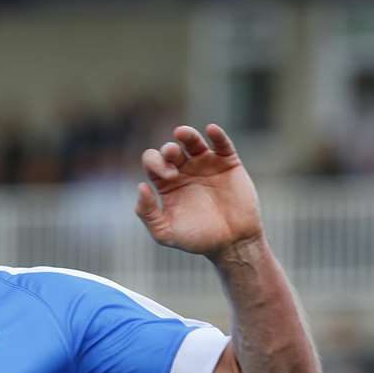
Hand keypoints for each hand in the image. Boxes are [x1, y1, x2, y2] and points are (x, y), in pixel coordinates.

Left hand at [136, 125, 264, 261]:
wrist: (232, 243)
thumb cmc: (197, 240)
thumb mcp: (165, 233)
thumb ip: (148, 214)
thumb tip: (141, 187)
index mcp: (167, 184)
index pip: (153, 162)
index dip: (154, 163)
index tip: (167, 176)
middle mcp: (184, 171)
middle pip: (170, 149)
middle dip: (168, 150)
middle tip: (173, 158)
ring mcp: (206, 165)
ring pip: (193, 141)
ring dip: (186, 135)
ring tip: (181, 133)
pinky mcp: (228, 164)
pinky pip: (222, 144)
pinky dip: (217, 135)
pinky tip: (211, 129)